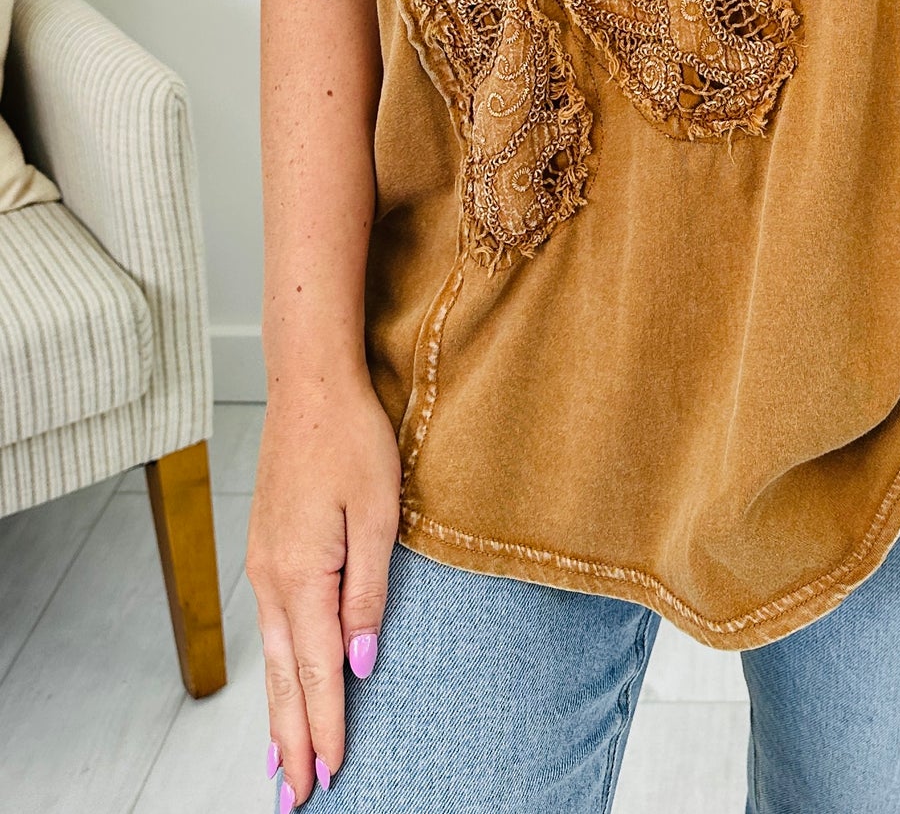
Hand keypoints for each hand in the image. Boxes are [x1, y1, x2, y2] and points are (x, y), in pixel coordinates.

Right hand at [248, 372, 400, 805]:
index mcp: (303, 576)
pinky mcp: (267, 549)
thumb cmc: (352, 439)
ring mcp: (264, 565)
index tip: (331, 778)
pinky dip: (274, 671)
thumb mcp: (379, 513)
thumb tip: (363, 660)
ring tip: (278, 766)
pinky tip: (280, 687)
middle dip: (291, 742)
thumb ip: (369, 592)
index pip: (316, 672)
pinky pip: (270, 628)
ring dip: (277, 715)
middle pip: (282, 680)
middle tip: (295, 802)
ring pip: (270, 659)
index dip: (326, 728)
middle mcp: (273, 580)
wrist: (308, 384)